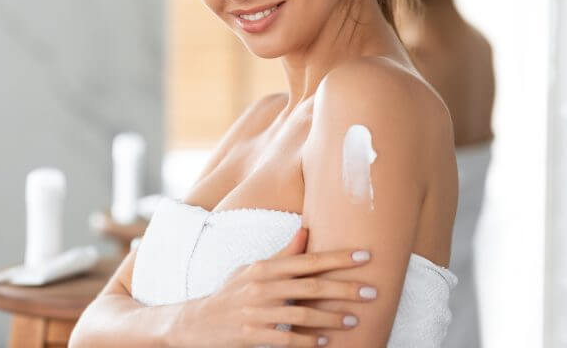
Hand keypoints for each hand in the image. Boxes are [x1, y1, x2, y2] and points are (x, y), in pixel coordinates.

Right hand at [169, 226, 377, 346]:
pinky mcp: (251, 335)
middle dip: (344, 288)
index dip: (338, 258)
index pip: (308, 260)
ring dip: (332, 318)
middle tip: (371, 291)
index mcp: (265, 267)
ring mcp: (256, 312)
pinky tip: (325, 343)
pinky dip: (308, 341)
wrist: (195, 323)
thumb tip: (307, 230)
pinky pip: (286, 339)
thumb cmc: (230, 293)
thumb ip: (283, 254)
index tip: (365, 256)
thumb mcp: (252, 269)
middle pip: (311, 286)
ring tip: (354, 321)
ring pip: (302, 314)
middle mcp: (262, 286)